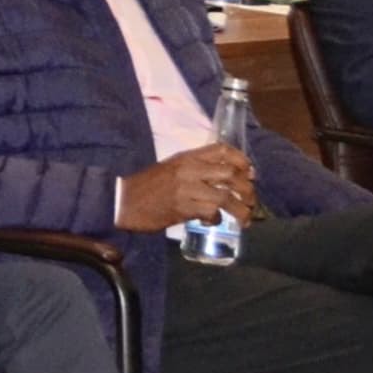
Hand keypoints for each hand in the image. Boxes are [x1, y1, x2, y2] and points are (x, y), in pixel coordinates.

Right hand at [115, 145, 258, 232]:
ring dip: (241, 210)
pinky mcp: (183, 208)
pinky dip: (216, 219)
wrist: (122, 201)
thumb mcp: (171, 168)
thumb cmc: (146, 186)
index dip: (242, 160)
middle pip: (231, 174)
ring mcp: (186, 188)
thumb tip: (222, 178)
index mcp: (187, 157)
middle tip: (251, 201)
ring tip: (245, 218)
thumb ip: (194, 169)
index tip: (250, 173)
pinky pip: (211, 213)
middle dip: (248, 189)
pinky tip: (212, 222)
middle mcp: (189, 169)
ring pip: (226, 196)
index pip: (222, 149)